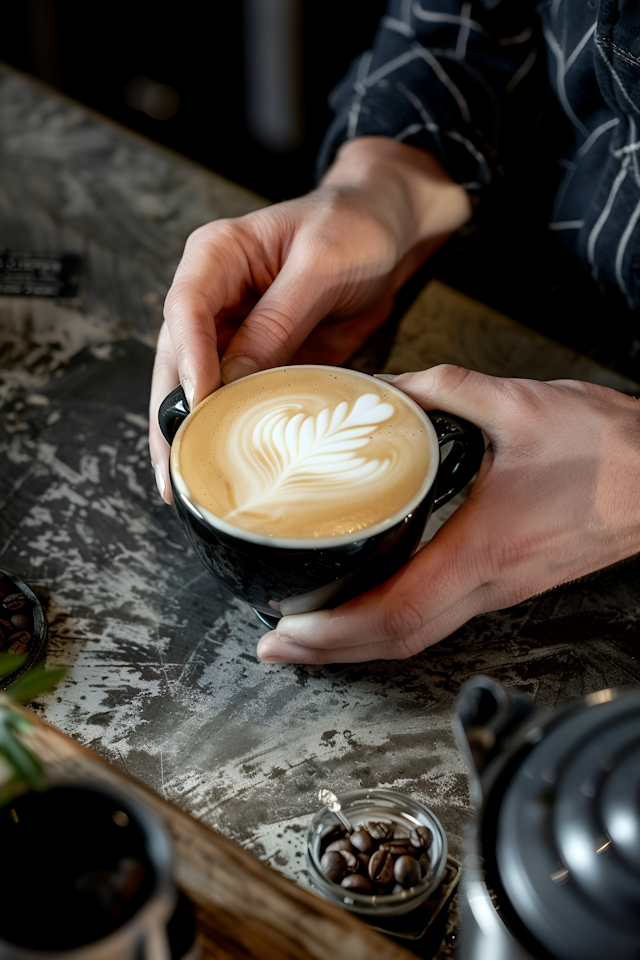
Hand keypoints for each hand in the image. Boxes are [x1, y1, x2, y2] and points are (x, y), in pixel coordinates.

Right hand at [149, 137, 470, 500]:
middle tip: (174, 471)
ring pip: (198, 387)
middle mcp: (213, 296)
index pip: (186, 309)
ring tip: (186, 485)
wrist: (386, 235)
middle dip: (172, 416)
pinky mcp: (257, 358)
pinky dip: (230, 431)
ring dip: (192, 434)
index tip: (197, 404)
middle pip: (177, 359)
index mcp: (216, 255)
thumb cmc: (353, 228)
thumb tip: (235, 380)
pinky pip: (237, 397)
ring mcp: (231, 332)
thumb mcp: (321, 265)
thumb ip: (279, 319)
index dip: (188, 360)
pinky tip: (222, 468)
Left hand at [257, 366, 639, 663]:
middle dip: (330, 652)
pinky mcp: (507, 582)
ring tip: (309, 632)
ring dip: (358, 642)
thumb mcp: (518, 404)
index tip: (285, 634)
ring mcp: (499, 590)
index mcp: (482, 547)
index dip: (333, 633)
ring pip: (418, 636)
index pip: (395, 611)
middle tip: (276, 645)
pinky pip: (439, 617)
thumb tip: (386, 388)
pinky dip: (392, 623)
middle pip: (397, 640)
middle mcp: (487, 582)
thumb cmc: (604, 449)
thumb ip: (444, 388)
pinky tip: (369, 606)